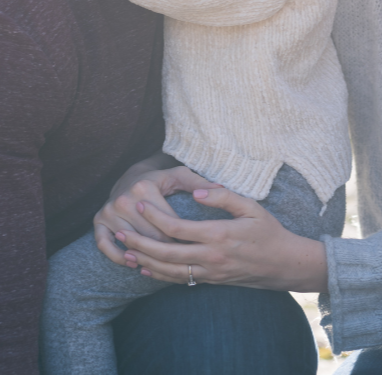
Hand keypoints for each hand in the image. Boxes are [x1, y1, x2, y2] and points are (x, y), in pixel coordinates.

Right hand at [94, 163, 219, 265]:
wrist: (133, 175)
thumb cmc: (162, 178)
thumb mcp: (181, 176)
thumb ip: (200, 184)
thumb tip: (223, 189)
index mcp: (144, 188)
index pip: (166, 223)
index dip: (181, 237)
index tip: (193, 245)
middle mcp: (123, 199)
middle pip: (149, 236)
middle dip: (166, 249)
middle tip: (180, 259)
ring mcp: (109, 211)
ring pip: (130, 243)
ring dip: (144, 256)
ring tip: (160, 265)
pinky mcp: (98, 221)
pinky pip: (105, 246)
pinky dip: (118, 257)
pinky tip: (133, 263)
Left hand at [115, 187, 328, 292]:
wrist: (283, 264)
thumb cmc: (269, 231)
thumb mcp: (252, 206)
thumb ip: (222, 197)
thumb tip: (196, 190)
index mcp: (218, 235)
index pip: (177, 228)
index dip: (155, 216)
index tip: (140, 202)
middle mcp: (211, 256)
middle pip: (166, 252)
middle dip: (140, 243)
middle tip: (120, 232)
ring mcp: (209, 272)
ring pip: (168, 270)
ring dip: (144, 262)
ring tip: (125, 251)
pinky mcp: (211, 281)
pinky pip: (180, 280)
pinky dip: (159, 276)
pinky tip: (145, 269)